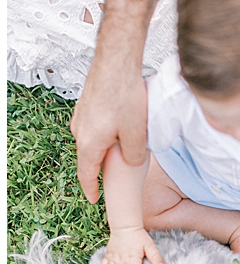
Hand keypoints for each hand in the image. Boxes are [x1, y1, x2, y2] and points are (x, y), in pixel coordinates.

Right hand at [70, 0, 154, 202]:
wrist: (116, 63)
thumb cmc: (125, 97)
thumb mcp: (137, 135)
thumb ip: (133, 156)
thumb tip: (131, 163)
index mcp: (89, 143)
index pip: (86, 174)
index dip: (90, 189)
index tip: (94, 200)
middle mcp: (80, 130)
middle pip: (90, 157)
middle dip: (103, 167)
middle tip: (116, 176)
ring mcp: (81, 117)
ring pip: (94, 141)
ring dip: (107, 148)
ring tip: (125, 149)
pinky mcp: (87, 105)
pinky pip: (96, 127)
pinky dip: (107, 134)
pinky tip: (122, 128)